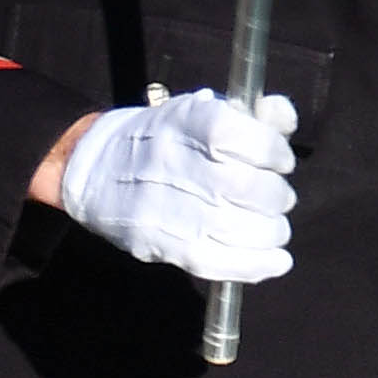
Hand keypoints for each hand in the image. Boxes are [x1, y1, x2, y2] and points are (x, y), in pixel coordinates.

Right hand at [56, 88, 298, 285]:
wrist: (95, 169)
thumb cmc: (162, 139)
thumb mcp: (200, 112)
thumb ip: (250, 115)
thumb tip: (282, 116)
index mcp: (189, 122)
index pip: (250, 140)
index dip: (275, 154)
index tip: (279, 162)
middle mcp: (177, 162)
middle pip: (250, 189)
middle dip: (276, 197)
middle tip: (276, 199)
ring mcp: (168, 208)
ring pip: (241, 229)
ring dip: (271, 232)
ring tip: (271, 227)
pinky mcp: (163, 244)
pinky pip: (220, 262)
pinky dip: (257, 265)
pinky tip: (275, 261)